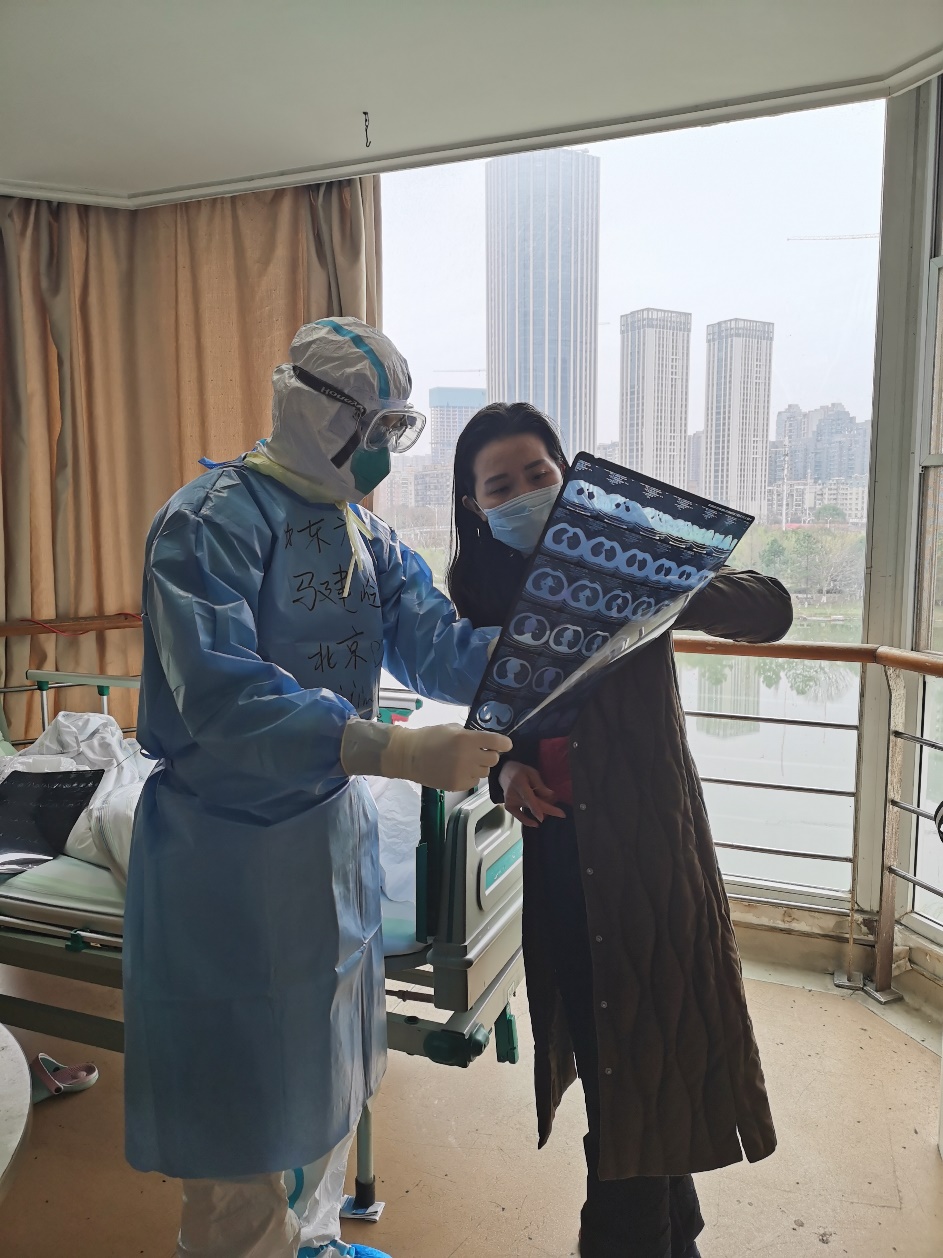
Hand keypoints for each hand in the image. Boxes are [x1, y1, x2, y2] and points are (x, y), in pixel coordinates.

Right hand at [380, 723, 512, 790]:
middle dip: (488, 755)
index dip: (504, 744)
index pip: (497, 743)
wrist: (410, 756)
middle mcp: (468, 757)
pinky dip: (470, 776)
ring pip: (484, 772)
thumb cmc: (430, 737)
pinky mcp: (458, 785)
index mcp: (467, 739)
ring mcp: (463, 773)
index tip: (505, 745)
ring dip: (479, 766)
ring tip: (464, 762)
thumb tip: (486, 742)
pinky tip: (458, 770)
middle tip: (478, 752)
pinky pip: (474, 782)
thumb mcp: (452, 728)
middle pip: (493, 759)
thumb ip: (471, 735)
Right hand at [499, 761, 565, 828]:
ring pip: (529, 810)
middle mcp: (513, 795)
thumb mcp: (532, 773)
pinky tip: (535, 823)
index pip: (528, 798)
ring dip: (541, 810)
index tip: (542, 818)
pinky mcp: (509, 807)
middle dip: (548, 810)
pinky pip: (519, 816)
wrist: (504, 773)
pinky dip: (527, 820)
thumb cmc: (521, 772)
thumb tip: (550, 795)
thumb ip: (540, 784)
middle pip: (532, 805)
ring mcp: (510, 802)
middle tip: (562, 814)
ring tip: (551, 808)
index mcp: (519, 784)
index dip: (535, 808)